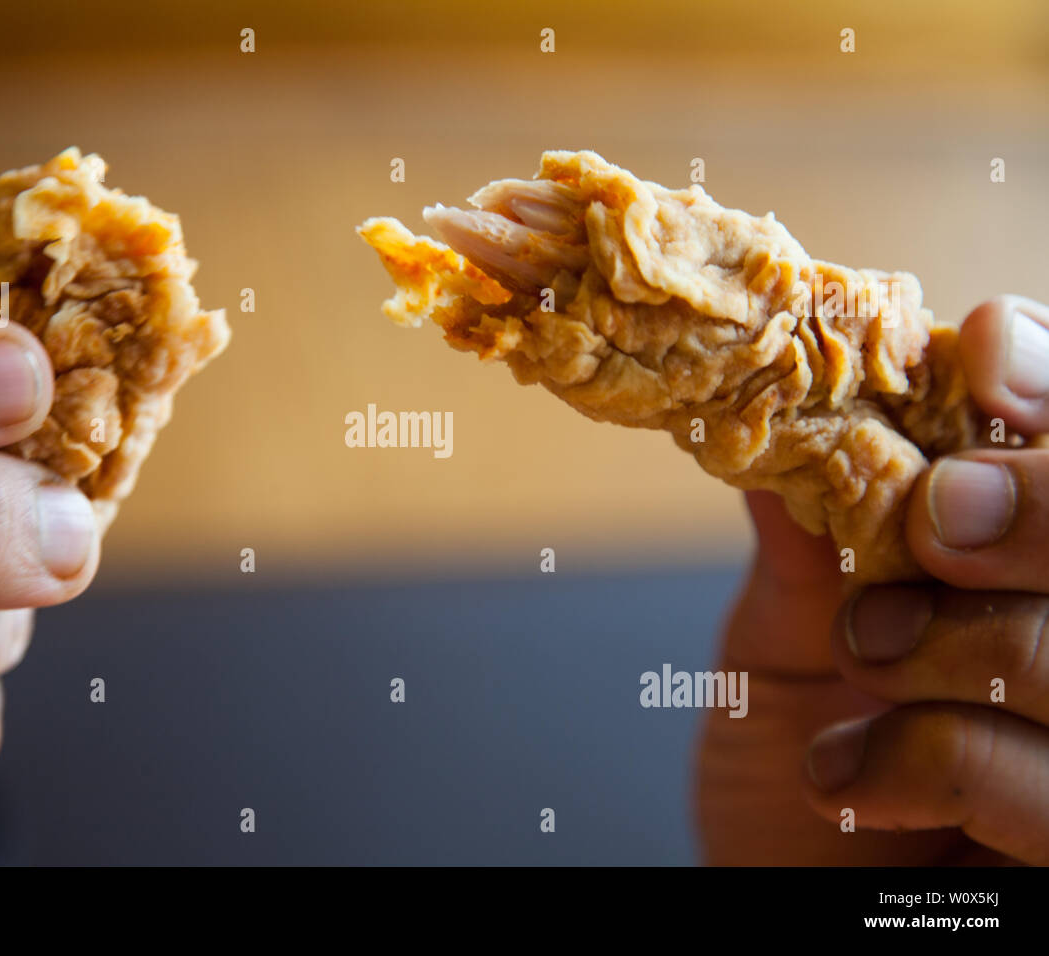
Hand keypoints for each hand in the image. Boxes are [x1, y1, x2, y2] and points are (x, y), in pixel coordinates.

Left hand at [696, 294, 1048, 864]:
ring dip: (964, 646)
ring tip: (866, 660)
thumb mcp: (785, 641)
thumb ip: (810, 538)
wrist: (777, 898)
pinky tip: (851, 774)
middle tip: (932, 522)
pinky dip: (933, 760)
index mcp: (1026, 567)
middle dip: (1041, 505)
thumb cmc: (792, 774)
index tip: (988, 355)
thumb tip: (784, 408)